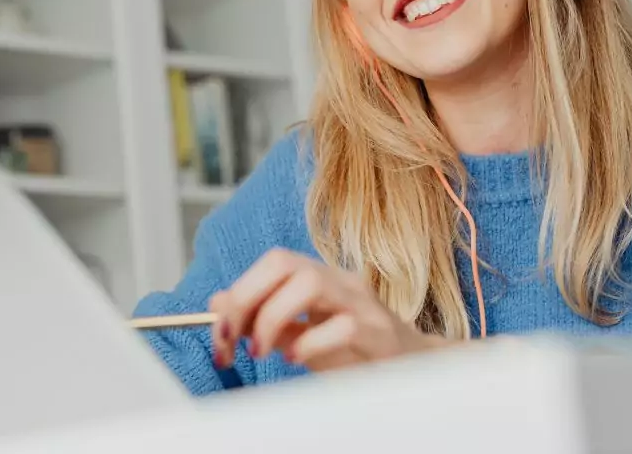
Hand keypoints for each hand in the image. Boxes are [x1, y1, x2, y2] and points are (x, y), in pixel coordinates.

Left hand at [208, 248, 447, 371]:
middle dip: (247, 299)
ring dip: (272, 318)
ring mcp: (362, 303)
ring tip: (262, 350)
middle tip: (234, 340)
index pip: (272, 262)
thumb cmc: (355, 350)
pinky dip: (309, 343)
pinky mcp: (380, 334)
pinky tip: (296, 359)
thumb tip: (217, 303)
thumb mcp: (302, 333)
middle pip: (284, 263)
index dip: (238, 293)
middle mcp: (340, 281)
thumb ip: (265, 317)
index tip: (220, 333)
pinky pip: (342, 326)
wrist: (414, 367)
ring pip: (310, 284)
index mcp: (319, 276)